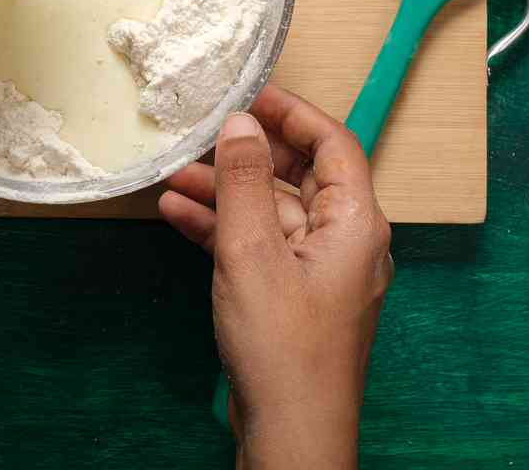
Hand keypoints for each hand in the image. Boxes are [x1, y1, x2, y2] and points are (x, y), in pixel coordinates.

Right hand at [160, 85, 392, 469]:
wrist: (290, 437)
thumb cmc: (284, 349)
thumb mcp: (252, 251)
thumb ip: (245, 180)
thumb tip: (241, 122)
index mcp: (355, 221)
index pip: (332, 142)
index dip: (291, 111)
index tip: (249, 92)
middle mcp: (345, 240)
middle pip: (300, 173)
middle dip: (248, 152)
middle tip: (203, 132)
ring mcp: (320, 272)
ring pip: (273, 210)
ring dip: (226, 191)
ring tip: (173, 174)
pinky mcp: (294, 299)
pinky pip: (262, 245)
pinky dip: (224, 228)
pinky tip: (178, 215)